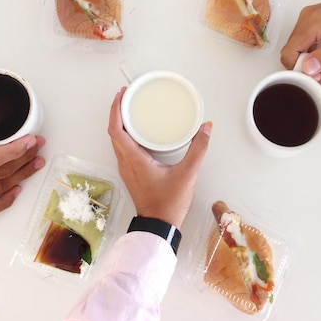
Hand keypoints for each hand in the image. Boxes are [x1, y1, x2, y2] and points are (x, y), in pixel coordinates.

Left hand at [107, 88, 211, 227]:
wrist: (159, 226)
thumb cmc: (169, 203)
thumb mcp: (187, 173)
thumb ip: (198, 148)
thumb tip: (206, 127)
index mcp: (133, 159)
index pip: (116, 129)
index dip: (116, 109)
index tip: (122, 94)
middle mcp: (125, 162)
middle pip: (114, 131)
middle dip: (117, 111)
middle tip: (127, 95)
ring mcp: (127, 169)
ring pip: (117, 140)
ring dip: (120, 123)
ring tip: (130, 108)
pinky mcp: (132, 173)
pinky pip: (123, 148)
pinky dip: (126, 134)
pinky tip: (137, 131)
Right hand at [280, 0, 320, 82]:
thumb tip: (306, 68)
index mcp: (314, 21)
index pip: (290, 51)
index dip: (298, 69)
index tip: (314, 79)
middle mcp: (307, 17)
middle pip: (292, 50)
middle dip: (305, 68)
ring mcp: (310, 17)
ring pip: (299, 47)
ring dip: (310, 63)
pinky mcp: (315, 19)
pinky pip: (306, 40)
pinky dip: (314, 54)